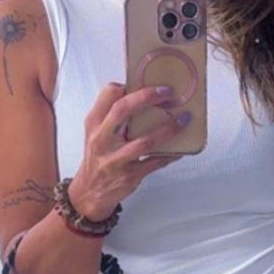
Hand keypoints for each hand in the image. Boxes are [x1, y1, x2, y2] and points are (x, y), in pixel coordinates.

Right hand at [67, 82, 186, 220]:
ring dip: (168, 129)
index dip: (128, 85)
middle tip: (167, 92)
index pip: (107, 95)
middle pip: (122, 110)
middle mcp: (102, 139)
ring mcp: (116, 159)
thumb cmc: (98, 157)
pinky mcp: (130, 176)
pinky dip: (171, 154)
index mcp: (94, 124)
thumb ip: (113, 116)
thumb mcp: (97, 133)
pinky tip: (181, 148)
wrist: (89, 192)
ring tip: (184, 119)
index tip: (147, 80)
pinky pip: (155, 163)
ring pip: (145, 140)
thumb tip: (145, 96)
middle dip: (147, 97)